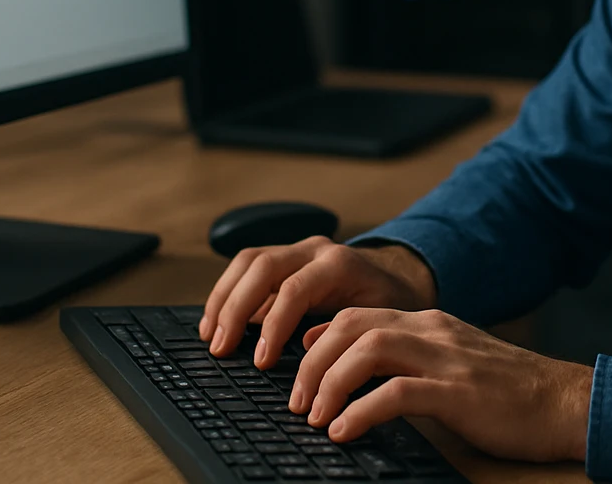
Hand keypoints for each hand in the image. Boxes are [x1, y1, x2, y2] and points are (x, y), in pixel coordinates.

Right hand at [199, 236, 435, 366]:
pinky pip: (247, 265)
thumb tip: (306, 350)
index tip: (260, 361)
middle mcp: (316, 249)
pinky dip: (228, 291)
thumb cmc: (391, 305)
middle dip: (235, 309)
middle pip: (262, 267)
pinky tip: (216, 320)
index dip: (273, 326)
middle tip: (221, 349)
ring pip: (248, 261)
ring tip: (210, 335)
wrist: (401, 278)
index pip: (294, 289)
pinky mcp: (286, 256)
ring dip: (223, 298)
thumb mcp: (379, 321)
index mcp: (340, 264)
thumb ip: (347, 331)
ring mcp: (298, 249)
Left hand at [290, 307, 592, 463]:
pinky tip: (345, 431)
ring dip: (330, 381)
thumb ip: (411, 360)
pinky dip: (362, 410)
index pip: (359, 313)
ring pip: (368, 349)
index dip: (318, 337)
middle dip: (313, 361)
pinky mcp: (458, 392)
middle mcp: (433, 331)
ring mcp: (446, 359)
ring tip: (313, 417)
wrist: (566, 402)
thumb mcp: (454, 363)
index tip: (295, 366)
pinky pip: (397, 393)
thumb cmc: (510, 392)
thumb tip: (360, 374)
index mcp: (430, 323)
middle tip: (296, 401)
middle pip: (353, 325)